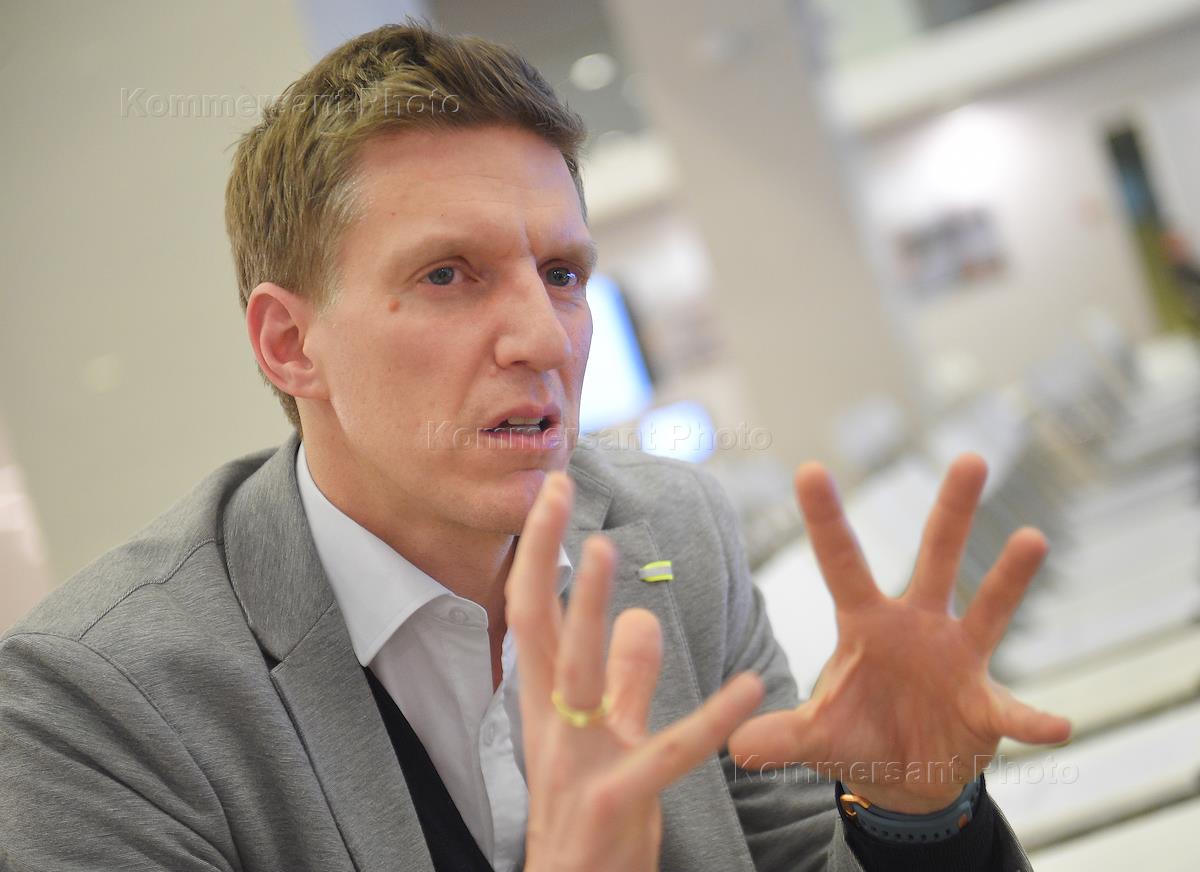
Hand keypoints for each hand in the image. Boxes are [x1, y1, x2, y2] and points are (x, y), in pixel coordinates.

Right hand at [507, 472, 764, 871]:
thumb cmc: (592, 817)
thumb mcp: (609, 740)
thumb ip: (626, 680)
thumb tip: (638, 615)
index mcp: (547, 707)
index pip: (531, 617)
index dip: (539, 554)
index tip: (550, 494)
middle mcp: (550, 726)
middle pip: (537, 629)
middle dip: (544, 558)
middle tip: (557, 493)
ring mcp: (577, 763)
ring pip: (575, 674)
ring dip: (584, 610)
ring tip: (601, 550)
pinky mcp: (617, 800)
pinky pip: (667, 750)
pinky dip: (710, 717)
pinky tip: (746, 688)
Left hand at [727, 454, 1071, 812]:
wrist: (903, 778)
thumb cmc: (856, 736)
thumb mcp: (816, 736)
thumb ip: (783, 737)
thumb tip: (737, 747)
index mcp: (865, 623)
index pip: (841, 563)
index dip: (825, 520)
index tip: (809, 468)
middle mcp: (917, 626)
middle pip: (935, 557)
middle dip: (952, 510)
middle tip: (969, 458)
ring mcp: (958, 659)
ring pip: (989, 607)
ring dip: (1009, 576)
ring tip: (1033, 538)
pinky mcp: (986, 705)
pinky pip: (1013, 712)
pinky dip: (1033, 720)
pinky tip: (1058, 725)